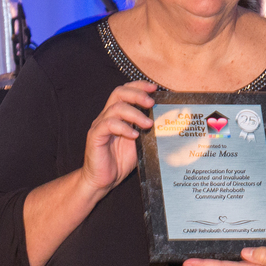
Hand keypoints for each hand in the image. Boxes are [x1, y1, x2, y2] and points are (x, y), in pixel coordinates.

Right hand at [80, 80, 155, 196]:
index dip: (139, 86)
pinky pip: (107, 125)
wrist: (103, 180)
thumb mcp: (140, 142)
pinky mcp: (95, 136)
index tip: (154, 88)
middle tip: (151, 102)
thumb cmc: (121, 161)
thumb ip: (149, 131)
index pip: (126, 91)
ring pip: (115, 108)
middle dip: (137, 94)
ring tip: (148, 124)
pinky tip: (134, 135)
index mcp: (118, 115)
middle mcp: (107, 116)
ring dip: (135, 113)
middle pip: (119, 93)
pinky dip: (123, 127)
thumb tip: (170, 122)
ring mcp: (100, 125)